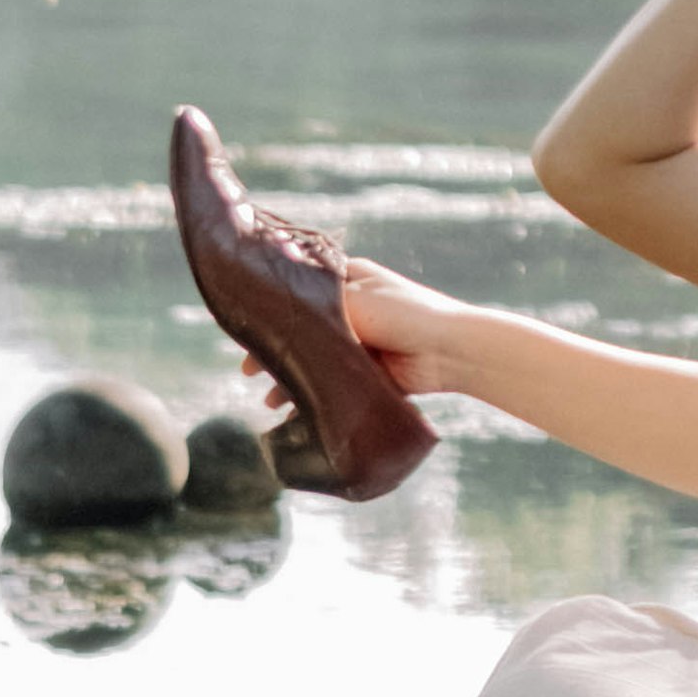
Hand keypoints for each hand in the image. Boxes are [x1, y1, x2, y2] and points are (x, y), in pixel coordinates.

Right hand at [246, 253, 451, 463]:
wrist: (449, 350)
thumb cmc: (403, 312)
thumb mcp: (353, 300)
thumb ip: (315, 305)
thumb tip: (276, 310)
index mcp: (348, 282)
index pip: (300, 296)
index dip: (273, 315)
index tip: (248, 334)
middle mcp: (352, 311)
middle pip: (304, 331)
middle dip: (277, 352)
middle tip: (249, 371)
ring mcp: (360, 343)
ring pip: (315, 361)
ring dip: (292, 378)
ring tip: (271, 400)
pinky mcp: (369, 373)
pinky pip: (333, 384)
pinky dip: (313, 396)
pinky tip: (293, 413)